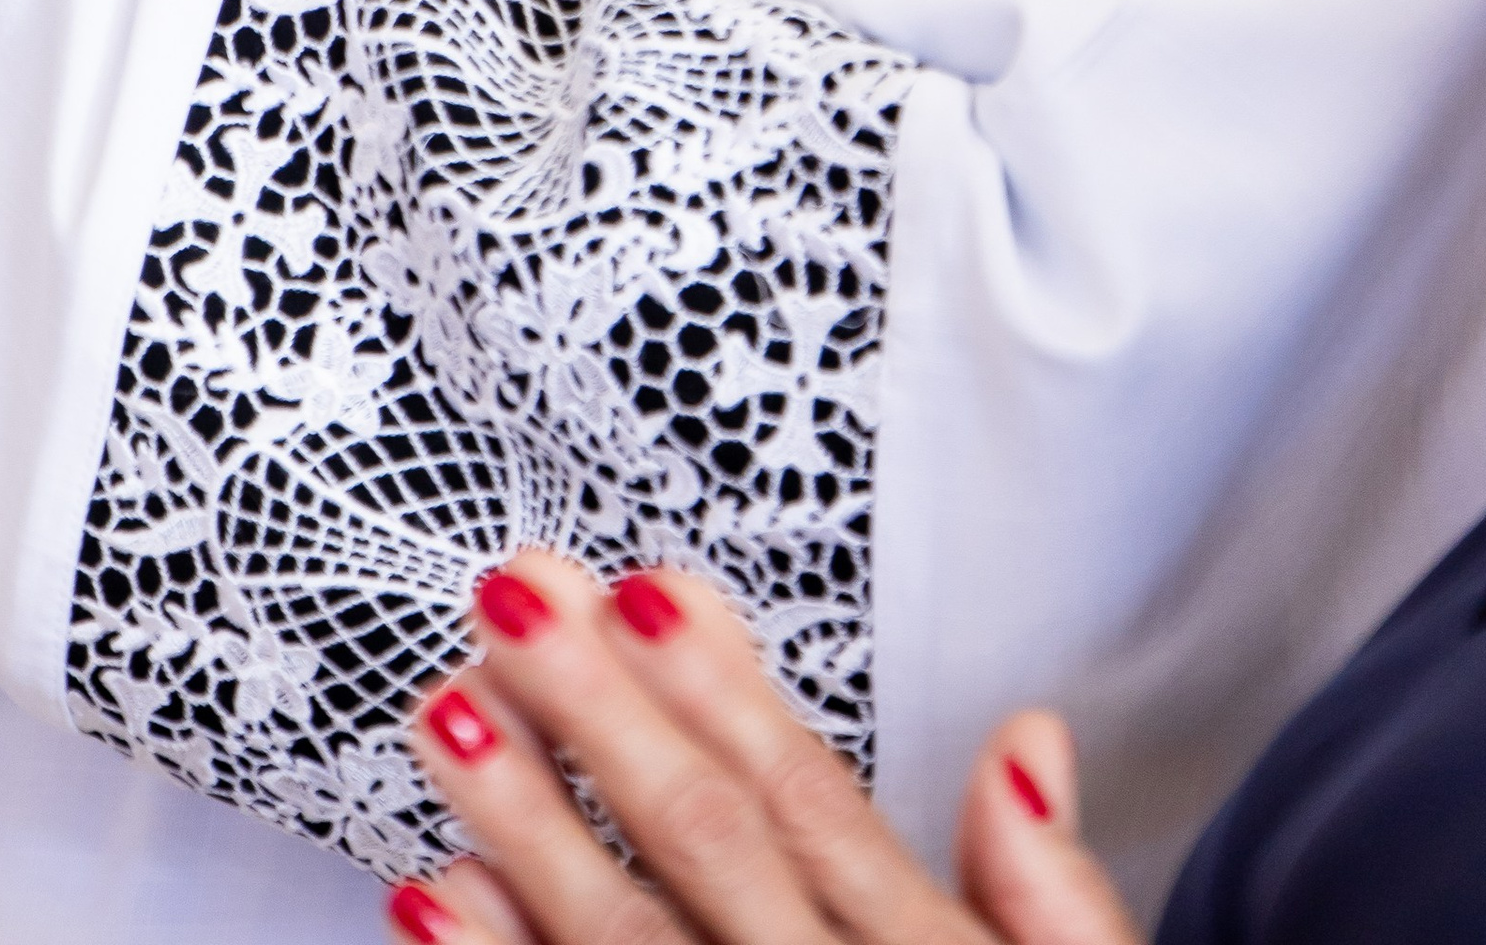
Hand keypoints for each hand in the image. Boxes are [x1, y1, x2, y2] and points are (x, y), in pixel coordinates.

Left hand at [396, 556, 1136, 944]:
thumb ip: (1052, 896)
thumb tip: (1025, 743)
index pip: (814, 811)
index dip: (724, 692)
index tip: (646, 588)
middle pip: (707, 851)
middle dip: (605, 715)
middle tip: (512, 602)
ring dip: (527, 826)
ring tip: (448, 713)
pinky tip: (432, 893)